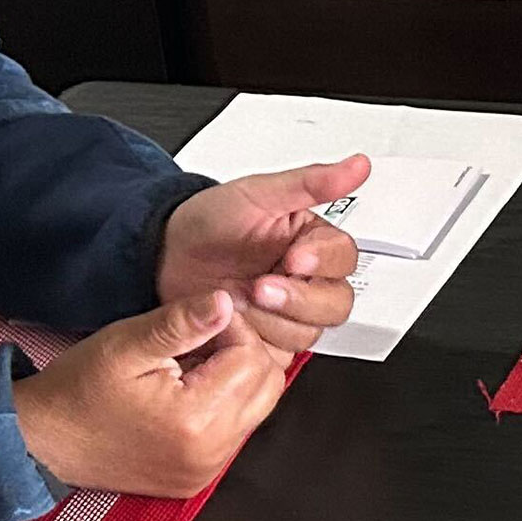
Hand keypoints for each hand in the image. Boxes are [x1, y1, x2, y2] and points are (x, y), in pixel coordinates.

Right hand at [11, 289, 292, 500]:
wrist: (41, 441)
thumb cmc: (77, 390)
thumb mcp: (126, 344)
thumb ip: (181, 323)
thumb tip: (228, 302)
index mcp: (196, 421)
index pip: (253, 359)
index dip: (233, 328)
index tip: (199, 320)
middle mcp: (211, 454)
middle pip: (267, 386)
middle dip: (242, 352)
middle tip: (198, 338)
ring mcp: (205, 471)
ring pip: (256, 408)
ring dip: (235, 378)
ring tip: (189, 362)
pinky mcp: (197, 478)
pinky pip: (235, 431)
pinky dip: (223, 404)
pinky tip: (186, 390)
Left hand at [159, 155, 367, 351]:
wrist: (163, 257)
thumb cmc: (208, 222)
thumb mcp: (258, 194)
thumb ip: (311, 183)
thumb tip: (358, 165)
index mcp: (313, 242)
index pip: (343, 257)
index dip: (323, 261)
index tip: (294, 258)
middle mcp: (307, 281)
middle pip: (336, 303)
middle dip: (296, 298)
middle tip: (260, 286)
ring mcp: (288, 315)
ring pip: (309, 331)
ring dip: (271, 319)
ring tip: (237, 300)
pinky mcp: (268, 341)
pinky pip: (281, 354)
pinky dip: (258, 341)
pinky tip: (235, 322)